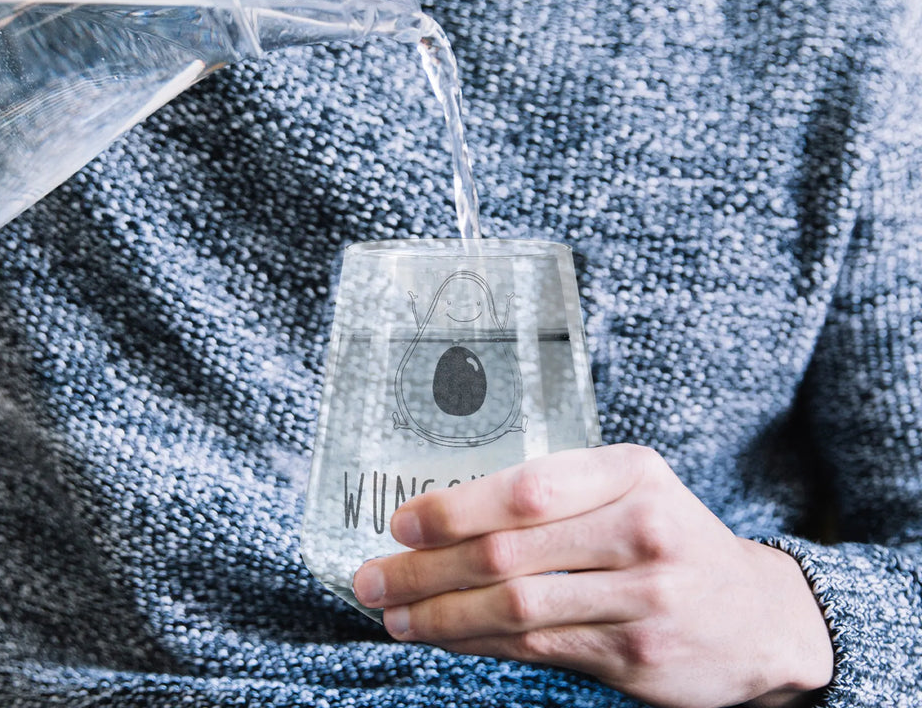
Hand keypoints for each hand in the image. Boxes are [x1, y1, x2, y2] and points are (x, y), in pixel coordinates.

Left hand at [353, 444, 833, 707]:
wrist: (757, 615)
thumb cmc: (671, 536)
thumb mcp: (632, 488)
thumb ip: (559, 494)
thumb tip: (449, 512)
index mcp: (631, 473)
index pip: (529, 489)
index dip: (456, 508)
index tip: (403, 521)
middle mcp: (641, 531)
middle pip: (510, 553)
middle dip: (427, 568)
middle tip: (373, 577)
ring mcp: (643, 599)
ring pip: (516, 609)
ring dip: (441, 615)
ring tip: (393, 613)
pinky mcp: (636, 657)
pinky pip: (537, 649)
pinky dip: (478, 642)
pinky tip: (443, 636)